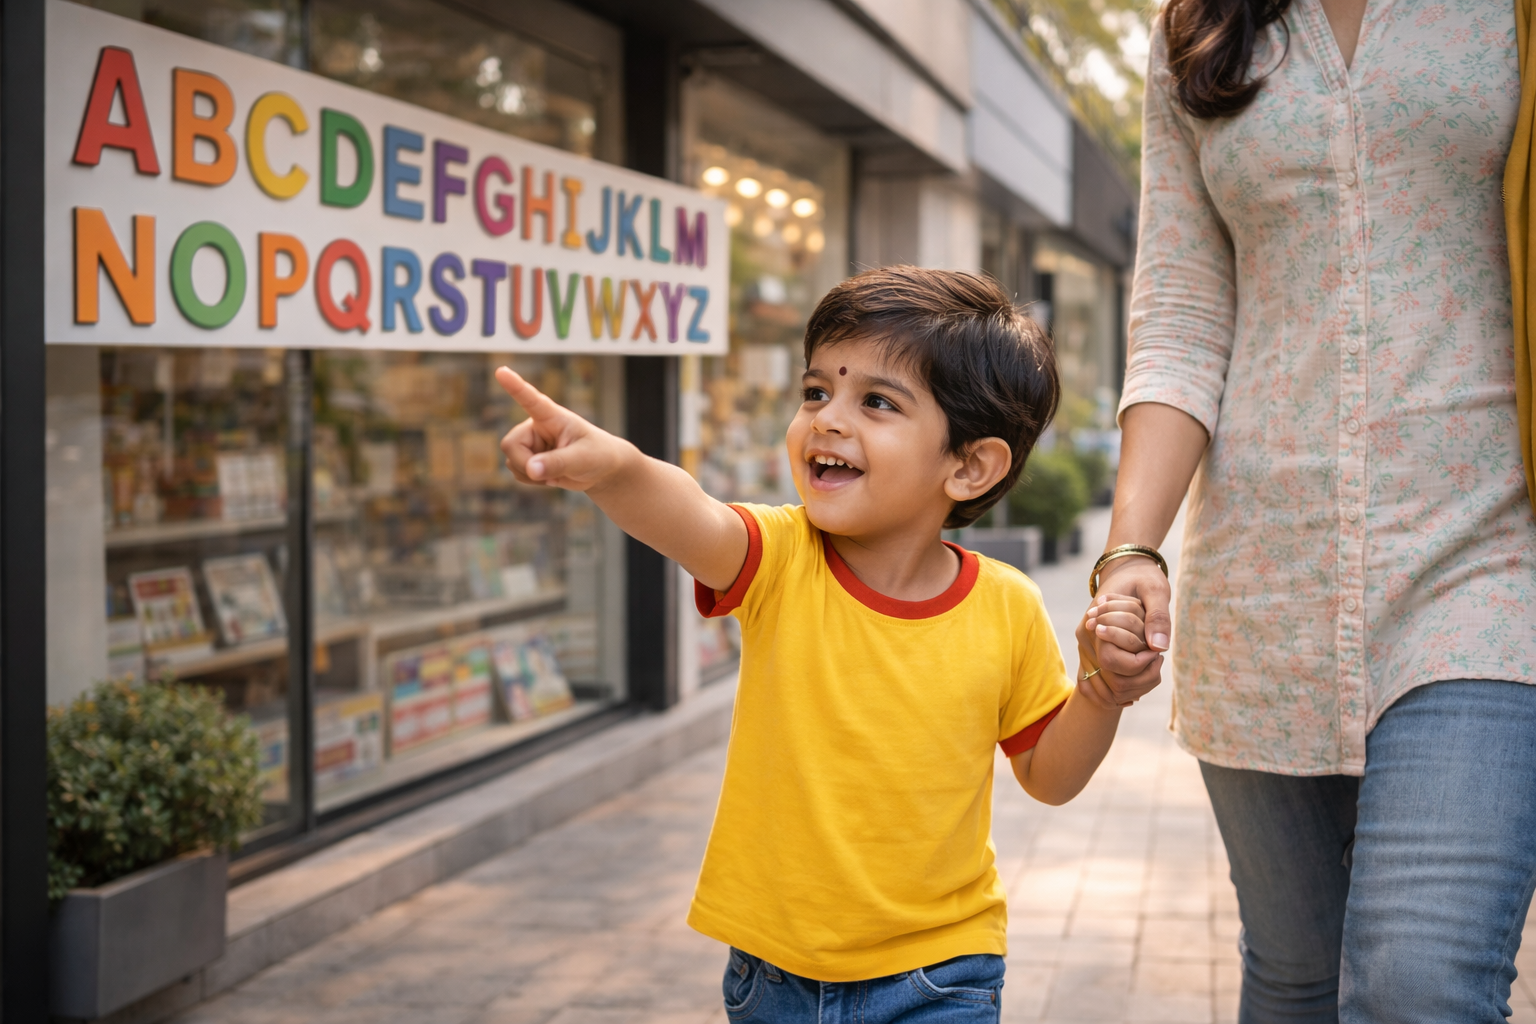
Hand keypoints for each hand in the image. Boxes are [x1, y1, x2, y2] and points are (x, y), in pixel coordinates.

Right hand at [495, 367, 635, 491]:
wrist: (601, 469)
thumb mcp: (582, 459)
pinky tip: (550, 477)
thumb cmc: (597, 455)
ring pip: (511, 461)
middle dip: (525, 464)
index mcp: (553, 417)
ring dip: (531, 474)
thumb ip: (557, 463)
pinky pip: (516, 472)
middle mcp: (536, 426)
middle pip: (510, 444)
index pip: (531, 400)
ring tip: (556, 472)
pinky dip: (531, 481)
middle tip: (549, 475)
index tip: (501, 371)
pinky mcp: (529, 457)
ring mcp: (531, 442)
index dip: (515, 386)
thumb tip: (532, 469)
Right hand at [1078, 558, 1168, 704]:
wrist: (1126, 568)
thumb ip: (1158, 618)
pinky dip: (1123, 689)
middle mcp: (1085, 639)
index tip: (1157, 652)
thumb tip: (1159, 648)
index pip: (1112, 661)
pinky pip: (1102, 684)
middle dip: (1140, 679)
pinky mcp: (1092, 653)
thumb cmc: (1142, 577)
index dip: (1140, 664)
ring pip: (1106, 688)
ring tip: (1153, 670)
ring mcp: (1087, 648)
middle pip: (1109, 681)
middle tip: (1157, 660)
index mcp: (1095, 624)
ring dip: (1133, 688)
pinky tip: (1141, 682)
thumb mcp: (1155, 591)